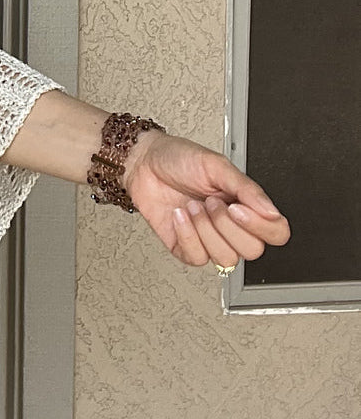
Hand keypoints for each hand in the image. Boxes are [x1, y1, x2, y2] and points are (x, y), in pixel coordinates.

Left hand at [122, 131, 290, 270]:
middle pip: (253, 250)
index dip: (262, 227)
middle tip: (210, 201)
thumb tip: (273, 213)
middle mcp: (231, 226)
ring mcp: (209, 238)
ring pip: (226, 259)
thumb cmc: (179, 159)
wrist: (143, 162)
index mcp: (245, 205)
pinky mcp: (186, 247)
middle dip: (227, 225)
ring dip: (206, 229)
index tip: (238, 207)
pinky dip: (187, 235)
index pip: (276, 233)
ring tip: (193, 206)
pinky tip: (179, 215)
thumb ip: (247, 189)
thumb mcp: (216, 166)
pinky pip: (198, 258)